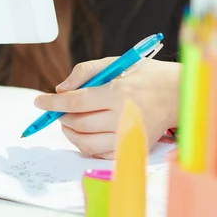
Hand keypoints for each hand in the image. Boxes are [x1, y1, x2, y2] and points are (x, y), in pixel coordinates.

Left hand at [34, 58, 179, 158]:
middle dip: (61, 116)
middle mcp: (124, 117)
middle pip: (78, 123)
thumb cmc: (144, 75)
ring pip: (86, 142)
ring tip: (68, 121)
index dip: (53, 103)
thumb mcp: (115, 62)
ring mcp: (129, 136)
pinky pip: (100, 154)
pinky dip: (86, 145)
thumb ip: (85, 72)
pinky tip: (84, 132)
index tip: (39, 102)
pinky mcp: (133, 148)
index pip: (76, 102)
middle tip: (57, 109)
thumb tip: (60, 90)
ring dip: (69, 132)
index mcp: (118, 93)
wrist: (177, 94)